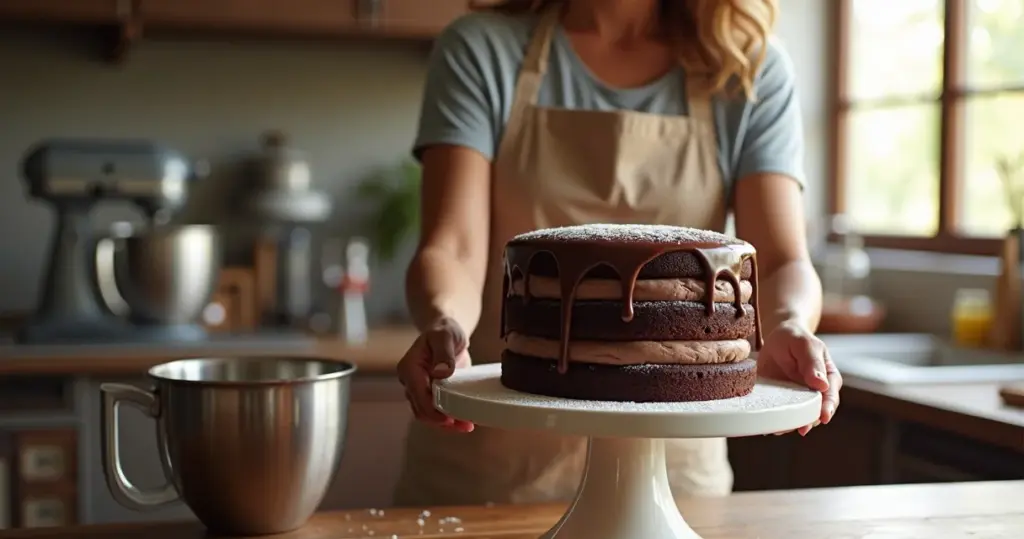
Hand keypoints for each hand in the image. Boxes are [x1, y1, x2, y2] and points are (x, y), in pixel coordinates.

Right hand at [397, 317, 474, 432]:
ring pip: (428, 414)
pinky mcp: (432, 394)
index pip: (417, 393)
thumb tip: (441, 372)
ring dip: (446, 424)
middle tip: (462, 425)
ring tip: (466, 426)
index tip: (447, 418)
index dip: (431, 409)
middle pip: (421, 409)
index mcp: (409, 367)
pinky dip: (450, 418)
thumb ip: (443, 353)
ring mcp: (420, 390)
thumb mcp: (445, 336)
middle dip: (440, 420)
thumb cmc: (444, 330)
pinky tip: (464, 421)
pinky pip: (437, 411)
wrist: (447, 332)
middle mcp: (411, 381)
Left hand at [757, 320, 841, 435]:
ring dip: (791, 425)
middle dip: (808, 422)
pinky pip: (782, 414)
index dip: (827, 408)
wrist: (777, 338)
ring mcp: (799, 398)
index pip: (831, 397)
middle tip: (799, 429)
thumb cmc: (795, 338)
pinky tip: (769, 425)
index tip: (822, 418)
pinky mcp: (783, 400)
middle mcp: (816, 392)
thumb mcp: (804, 345)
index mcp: (828, 378)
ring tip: (780, 430)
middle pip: (815, 412)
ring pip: (799, 417)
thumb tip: (822, 386)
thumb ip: (813, 363)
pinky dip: (777, 421)